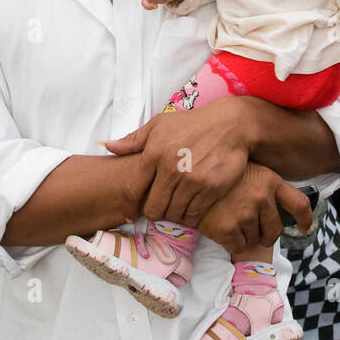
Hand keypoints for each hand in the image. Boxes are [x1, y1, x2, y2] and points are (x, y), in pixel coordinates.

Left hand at [104, 97, 250, 223]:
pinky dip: (189, 215)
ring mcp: (192, 180)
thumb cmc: (192, 124)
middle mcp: (171, 168)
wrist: (230, 125)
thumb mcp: (160, 124)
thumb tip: (109, 146)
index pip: (132, 190)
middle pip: (153, 208)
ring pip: (173, 213)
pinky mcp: (210, 189)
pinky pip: (193, 214)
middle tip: (158, 209)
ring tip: (175, 207)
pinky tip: (190, 206)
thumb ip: (134, 139)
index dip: (129, 207)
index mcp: (154, 153)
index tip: (130, 215)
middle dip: (152, 213)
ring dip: (172, 214)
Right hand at [197, 161, 313, 253]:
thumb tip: (276, 207)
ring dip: (245, 235)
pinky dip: (231, 242)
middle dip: (266, 234)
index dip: (305, 219)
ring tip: (229, 219)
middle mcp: (261, 196)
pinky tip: (221, 227)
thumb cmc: (217, 173)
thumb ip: (262, 183)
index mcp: (269, 180)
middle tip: (250, 227)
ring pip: (255, 239)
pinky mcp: (229, 229)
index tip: (304, 228)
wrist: (186, 178)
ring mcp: (245, 213)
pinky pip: (239, 246)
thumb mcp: (245, 168)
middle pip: (276, 230)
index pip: (299, 203)